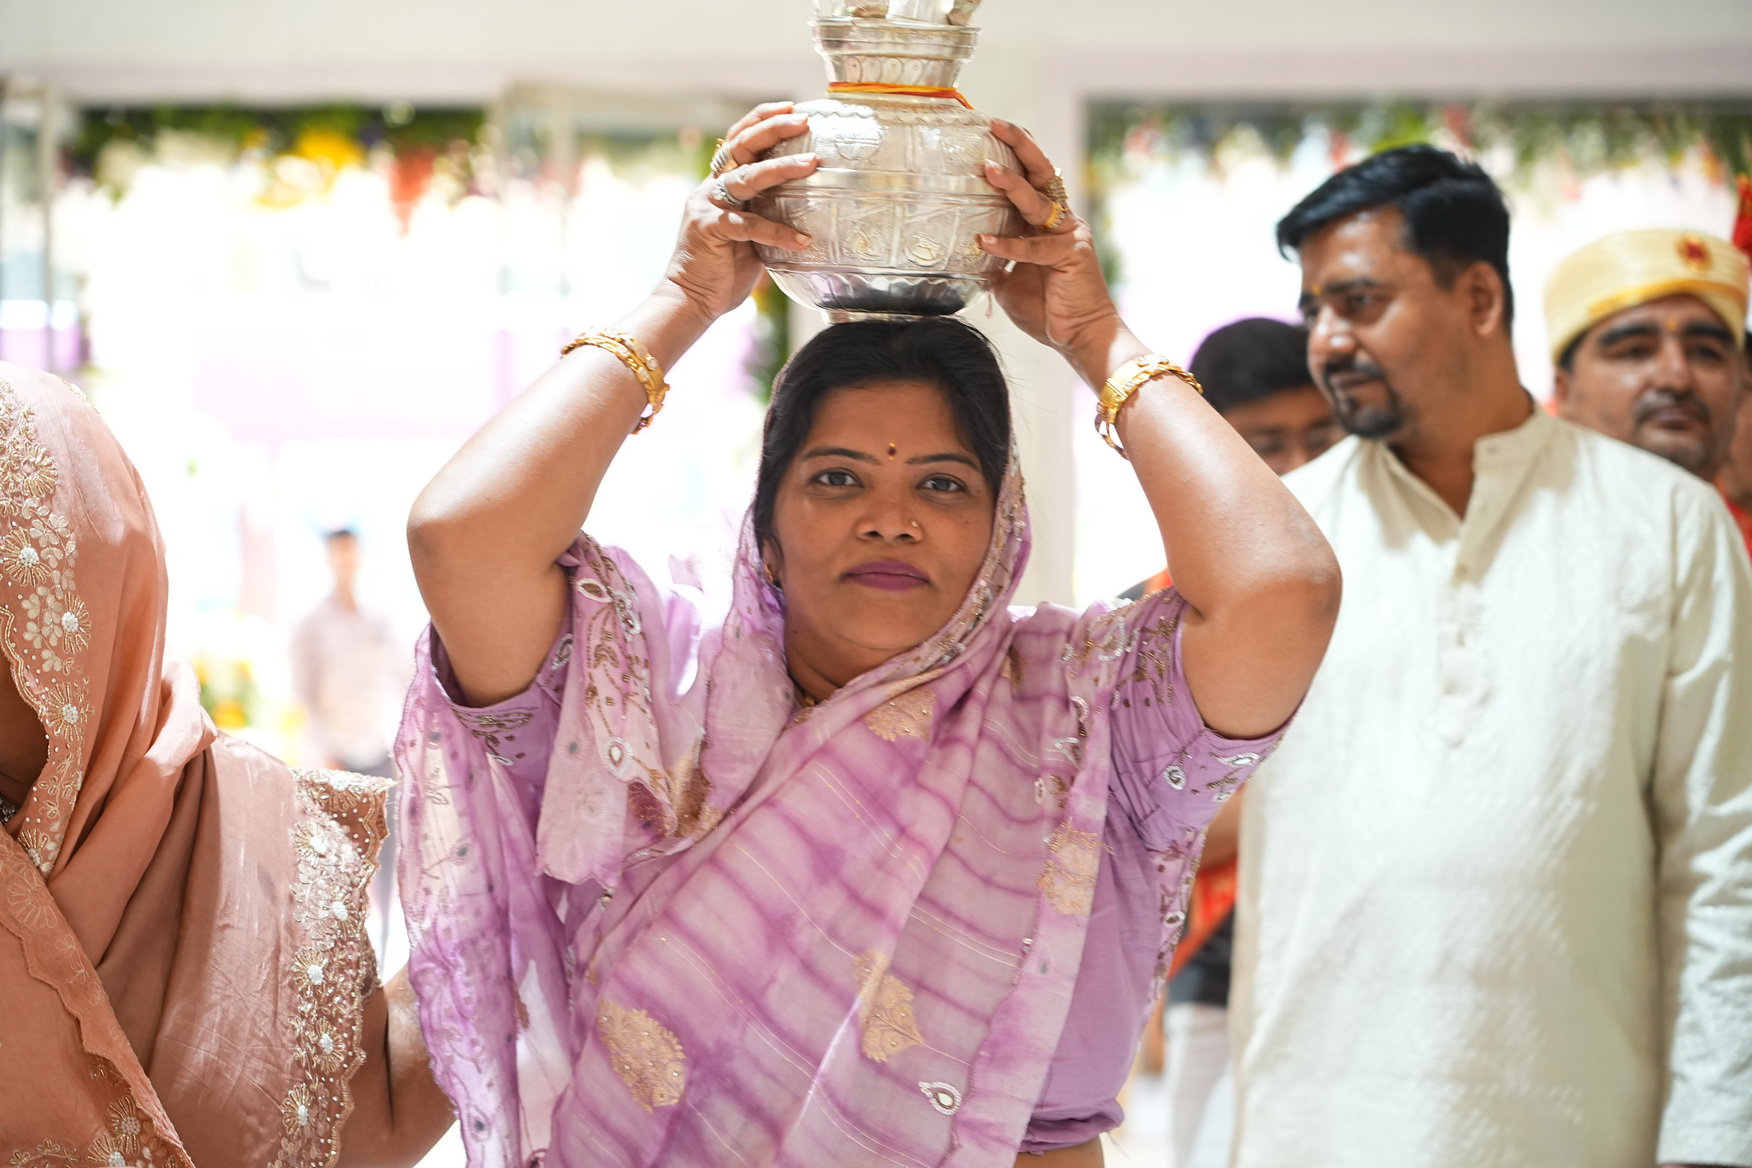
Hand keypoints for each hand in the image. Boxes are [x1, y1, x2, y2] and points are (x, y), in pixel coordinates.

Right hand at [658, 103, 819, 324]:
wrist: (690, 300)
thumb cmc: (723, 270)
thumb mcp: (750, 235)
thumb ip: (766, 214)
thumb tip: (806, 207)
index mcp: (719, 184)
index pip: (738, 140)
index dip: (762, 120)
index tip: (791, 108)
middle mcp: (711, 188)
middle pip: (741, 146)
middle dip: (772, 129)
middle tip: (803, 120)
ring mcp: (707, 207)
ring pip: (746, 177)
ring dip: (781, 168)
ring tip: (812, 164)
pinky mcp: (709, 230)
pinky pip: (748, 225)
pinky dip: (777, 231)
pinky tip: (803, 240)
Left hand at [979, 120, 1124, 369]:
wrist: (1080, 337)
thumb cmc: (1048, 310)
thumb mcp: (1008, 283)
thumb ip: (991, 263)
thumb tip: (961, 256)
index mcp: (1045, 223)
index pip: (1030, 179)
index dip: (1013, 154)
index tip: (989, 132)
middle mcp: (1059, 221)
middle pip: (1041, 172)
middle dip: (1020, 146)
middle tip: (996, 124)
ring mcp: (1067, 235)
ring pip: (1038, 202)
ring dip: (1013, 185)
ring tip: (988, 170)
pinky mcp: (1071, 255)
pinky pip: (1034, 247)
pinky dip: (1009, 245)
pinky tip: (984, 241)